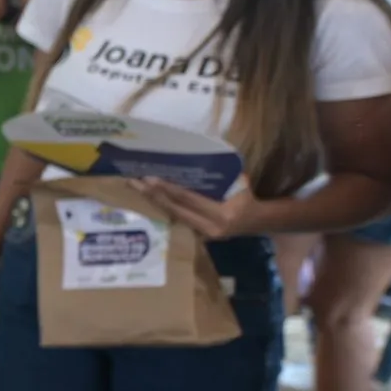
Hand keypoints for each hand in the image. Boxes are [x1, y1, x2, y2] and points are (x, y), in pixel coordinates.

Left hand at [136, 177, 264, 241]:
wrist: (256, 222)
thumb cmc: (247, 196)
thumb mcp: (239, 182)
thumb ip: (220, 173)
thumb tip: (196, 155)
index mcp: (222, 214)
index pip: (188, 199)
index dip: (168, 188)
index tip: (150, 178)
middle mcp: (210, 228)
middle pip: (175, 209)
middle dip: (152, 195)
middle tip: (133, 181)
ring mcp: (203, 235)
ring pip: (173, 215)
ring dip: (153, 201)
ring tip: (135, 187)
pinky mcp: (197, 236)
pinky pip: (177, 218)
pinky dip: (163, 206)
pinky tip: (149, 196)